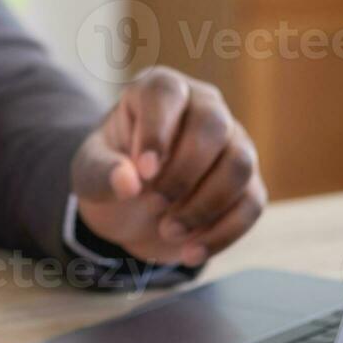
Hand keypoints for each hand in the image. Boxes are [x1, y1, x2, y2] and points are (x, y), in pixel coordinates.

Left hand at [70, 68, 265, 267]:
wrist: (130, 206)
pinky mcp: (248, 181)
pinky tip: (190, 252)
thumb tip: (129, 181)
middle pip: (213, 126)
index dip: (157, 131)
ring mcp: (232, 142)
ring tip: (167, 231)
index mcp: (160, 90)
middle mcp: (204, 107)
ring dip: (204, 205)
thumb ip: (103, 171)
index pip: (167, 94)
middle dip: (183, 173)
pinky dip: (222, 233)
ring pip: (239, 164)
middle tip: (154, 204)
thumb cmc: (111, 172)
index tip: (143, 172)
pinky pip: (251, 203)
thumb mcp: (91, 172)